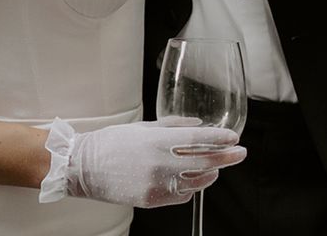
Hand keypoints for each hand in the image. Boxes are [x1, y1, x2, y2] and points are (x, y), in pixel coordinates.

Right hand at [56, 119, 245, 208]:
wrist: (85, 167)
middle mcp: (160, 163)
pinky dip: (191, 187)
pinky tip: (192, 180)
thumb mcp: (144, 126)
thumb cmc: (112, 142)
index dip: (220, 139)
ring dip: (211, 174)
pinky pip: (181, 195)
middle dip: (226, 157)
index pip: (198, 140)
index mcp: (157, 139)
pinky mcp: (152, 201)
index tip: (234, 138)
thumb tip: (198, 126)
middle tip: (240, 153)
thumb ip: (173, 126)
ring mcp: (157, 184)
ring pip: (196, 182)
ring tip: (217, 167)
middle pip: (204, 162)